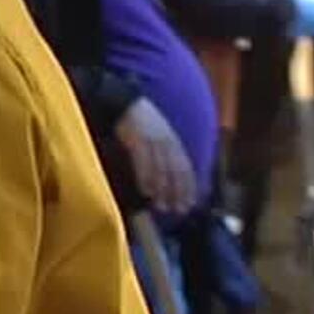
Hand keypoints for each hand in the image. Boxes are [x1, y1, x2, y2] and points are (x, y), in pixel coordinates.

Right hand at [115, 98, 197, 215]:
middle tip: (177, 210)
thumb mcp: (160, 134)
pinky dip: (146, 178)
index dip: (189, 187)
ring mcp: (152, 141)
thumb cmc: (141, 122)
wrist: (124, 103)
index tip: (190, 203)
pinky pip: (143, 163)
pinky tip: (146, 191)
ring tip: (161, 206)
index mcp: (174, 141)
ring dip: (162, 190)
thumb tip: (173, 175)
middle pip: (176, 172)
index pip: (186, 168)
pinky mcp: (137, 140)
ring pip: (161, 170)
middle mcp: (166, 141)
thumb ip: (167, 152)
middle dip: (178, 193)